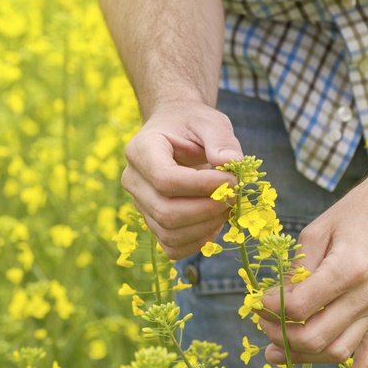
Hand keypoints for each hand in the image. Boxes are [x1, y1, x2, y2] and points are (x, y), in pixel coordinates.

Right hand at [121, 101, 242, 259]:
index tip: (232, 180)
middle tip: (234, 196)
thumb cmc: (191, 124)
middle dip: (207, 209)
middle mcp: (133, 180)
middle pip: (165, 211)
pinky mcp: (151, 222)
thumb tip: (232, 163)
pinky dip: (198, 241)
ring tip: (227, 208)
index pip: (165, 179)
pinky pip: (171, 246)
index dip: (202, 186)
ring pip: (169, 233)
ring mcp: (139, 204)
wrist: (175, 132)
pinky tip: (214, 223)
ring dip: (206, 227)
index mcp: (140, 149)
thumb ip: (221, 139)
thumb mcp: (210, 121)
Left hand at [257, 172, 367, 367]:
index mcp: (348, 270)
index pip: (299, 305)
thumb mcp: (318, 230)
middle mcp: (366, 297)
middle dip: (279, 335)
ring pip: (336, 352)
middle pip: (315, 336)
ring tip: (273, 353)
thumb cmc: (357, 212)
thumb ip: (297, 268)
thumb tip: (275, 299)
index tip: (255, 300)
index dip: (269, 307)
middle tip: (260, 322)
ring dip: (302, 358)